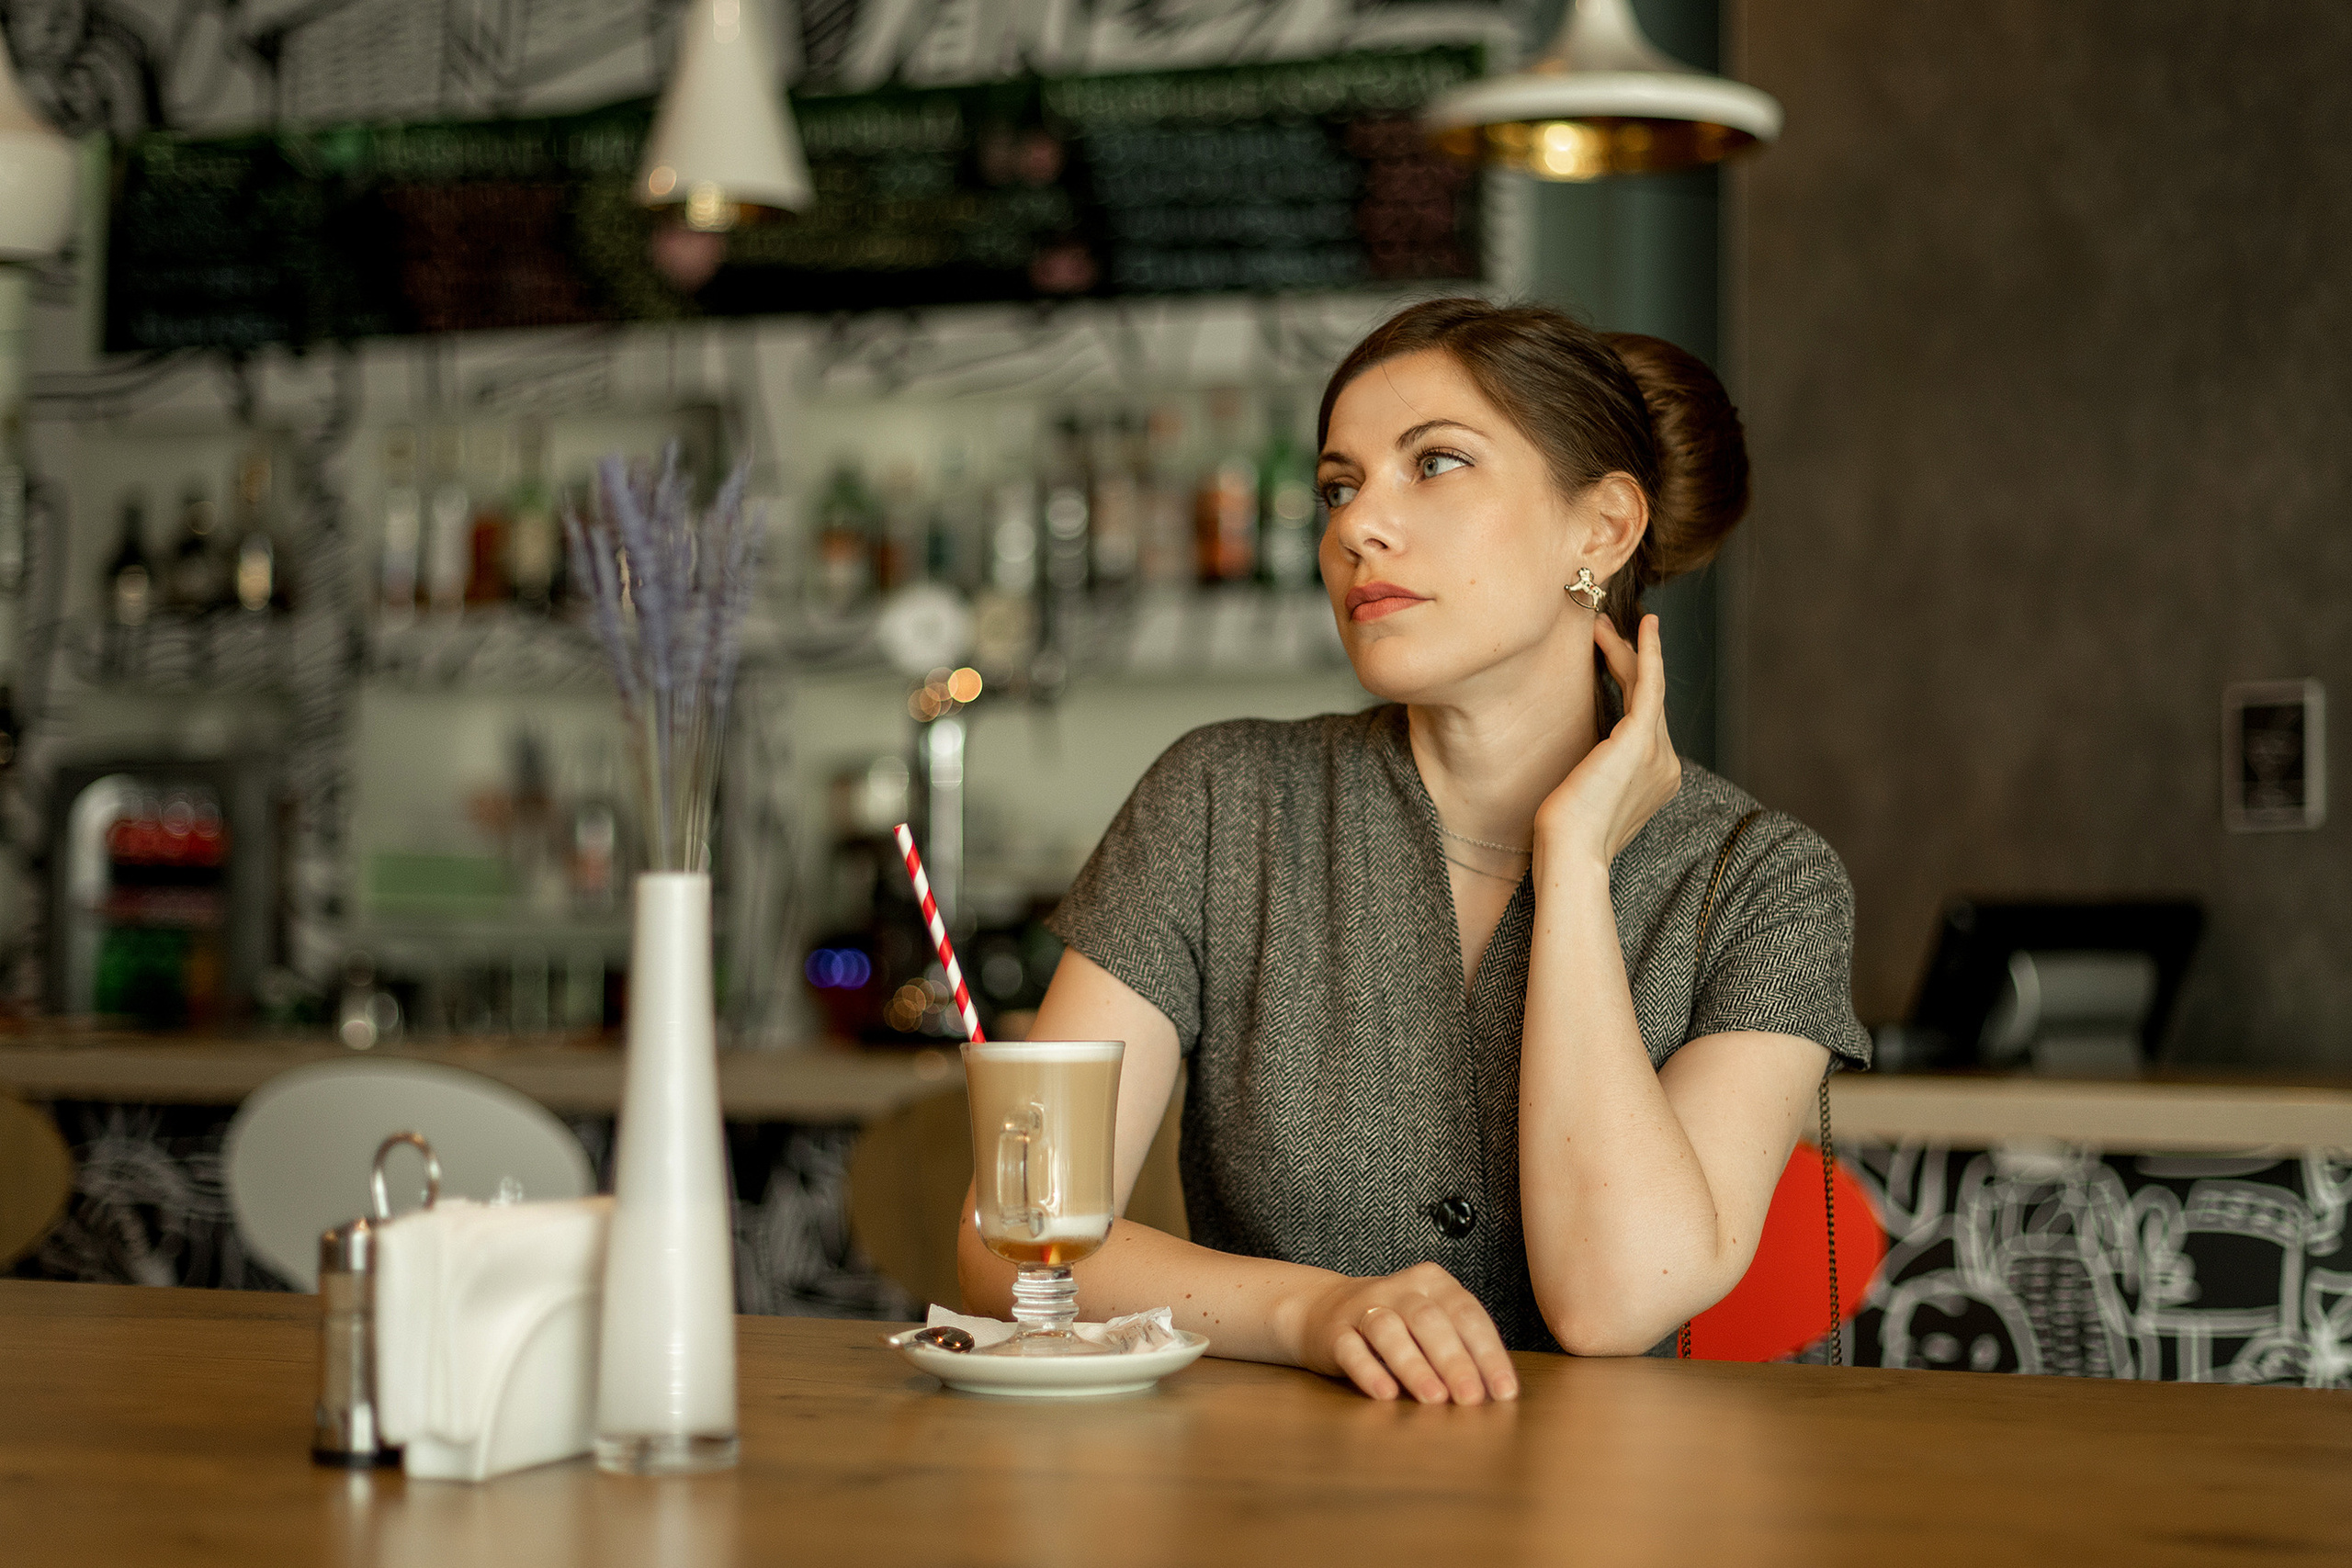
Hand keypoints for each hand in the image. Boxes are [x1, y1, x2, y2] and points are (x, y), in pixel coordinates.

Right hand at [1293, 1261, 1517, 1403]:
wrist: (1323, 1309)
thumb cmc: (1396, 1323)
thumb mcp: (1431, 1323)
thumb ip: (1460, 1347)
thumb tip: (1496, 1391)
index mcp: (1432, 1282)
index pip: (1467, 1314)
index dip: (1488, 1353)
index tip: (1504, 1391)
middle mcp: (1399, 1289)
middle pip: (1429, 1320)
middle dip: (1454, 1361)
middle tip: (1472, 1399)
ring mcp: (1363, 1308)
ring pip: (1389, 1331)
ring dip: (1414, 1366)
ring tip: (1434, 1399)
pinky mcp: (1334, 1332)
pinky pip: (1350, 1349)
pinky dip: (1368, 1371)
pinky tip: (1386, 1394)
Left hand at [1534, 613, 1681, 866]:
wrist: (1569, 853)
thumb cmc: (1564, 836)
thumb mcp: (1585, 795)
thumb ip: (1597, 770)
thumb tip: (1584, 753)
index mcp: (1655, 780)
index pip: (1643, 721)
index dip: (1629, 684)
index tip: (1612, 657)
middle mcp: (1665, 766)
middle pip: (1647, 700)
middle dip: (1625, 660)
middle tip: (1601, 629)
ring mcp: (1658, 754)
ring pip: (1646, 688)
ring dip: (1625, 651)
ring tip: (1601, 624)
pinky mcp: (1641, 741)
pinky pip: (1650, 685)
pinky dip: (1649, 653)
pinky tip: (1643, 627)